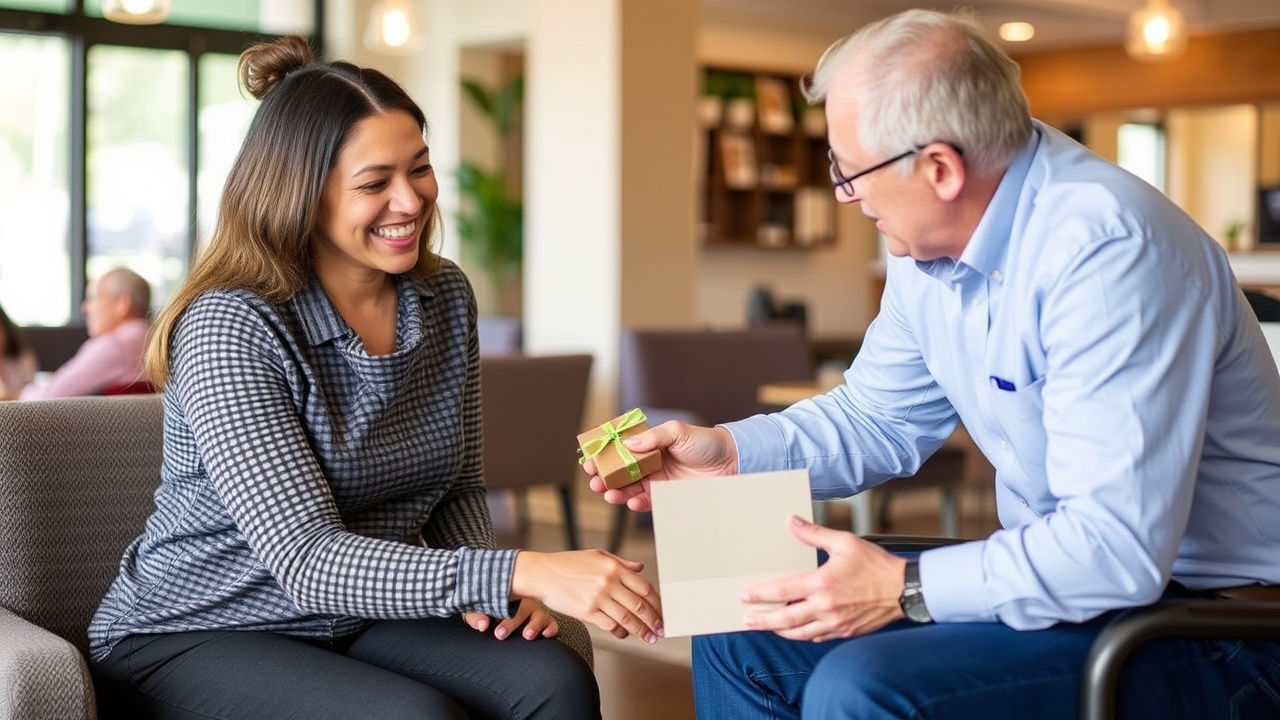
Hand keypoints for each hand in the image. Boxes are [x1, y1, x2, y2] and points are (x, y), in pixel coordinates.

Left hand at [463, 598, 557, 640]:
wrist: (496, 614)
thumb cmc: (488, 608)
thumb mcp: (477, 610)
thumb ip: (476, 617)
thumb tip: (482, 625)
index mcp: (508, 594)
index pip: (505, 598)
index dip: (498, 610)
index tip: (491, 626)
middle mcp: (524, 602)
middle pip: (523, 606)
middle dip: (513, 620)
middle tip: (501, 633)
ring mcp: (536, 612)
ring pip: (539, 615)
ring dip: (534, 625)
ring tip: (527, 635)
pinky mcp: (545, 622)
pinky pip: (552, 624)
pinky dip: (551, 628)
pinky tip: (546, 634)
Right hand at [511, 549, 662, 642]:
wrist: (541, 573)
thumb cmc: (568, 564)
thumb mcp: (597, 555)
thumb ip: (621, 562)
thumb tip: (641, 569)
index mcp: (614, 567)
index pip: (644, 588)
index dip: (657, 603)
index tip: (663, 612)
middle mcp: (608, 582)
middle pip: (639, 606)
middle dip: (654, 621)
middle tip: (661, 630)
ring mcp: (597, 598)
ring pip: (627, 618)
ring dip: (641, 631)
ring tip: (649, 638)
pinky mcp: (586, 612)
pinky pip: (609, 625)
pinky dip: (620, 632)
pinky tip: (625, 634)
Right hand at [583, 421, 738, 511]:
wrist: (731, 462)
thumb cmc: (706, 442)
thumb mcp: (678, 431)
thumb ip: (653, 437)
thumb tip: (629, 444)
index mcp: (649, 444)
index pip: (620, 448)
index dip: (603, 454)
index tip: (590, 459)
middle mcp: (650, 462)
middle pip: (619, 470)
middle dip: (604, 476)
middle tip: (594, 480)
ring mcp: (657, 480)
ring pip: (629, 487)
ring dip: (615, 491)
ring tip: (607, 492)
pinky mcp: (666, 496)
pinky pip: (646, 501)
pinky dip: (635, 503)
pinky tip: (629, 501)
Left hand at [741, 516, 906, 641]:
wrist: (904, 589)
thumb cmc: (876, 565)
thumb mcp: (845, 542)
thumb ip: (815, 534)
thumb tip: (792, 523)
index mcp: (822, 584)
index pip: (782, 591)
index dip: (760, 594)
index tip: (744, 596)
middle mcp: (825, 607)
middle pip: (785, 619)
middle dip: (762, 620)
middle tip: (746, 619)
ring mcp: (835, 623)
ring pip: (799, 633)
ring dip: (779, 630)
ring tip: (766, 626)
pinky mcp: (845, 631)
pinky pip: (817, 637)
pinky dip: (803, 634)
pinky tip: (797, 630)